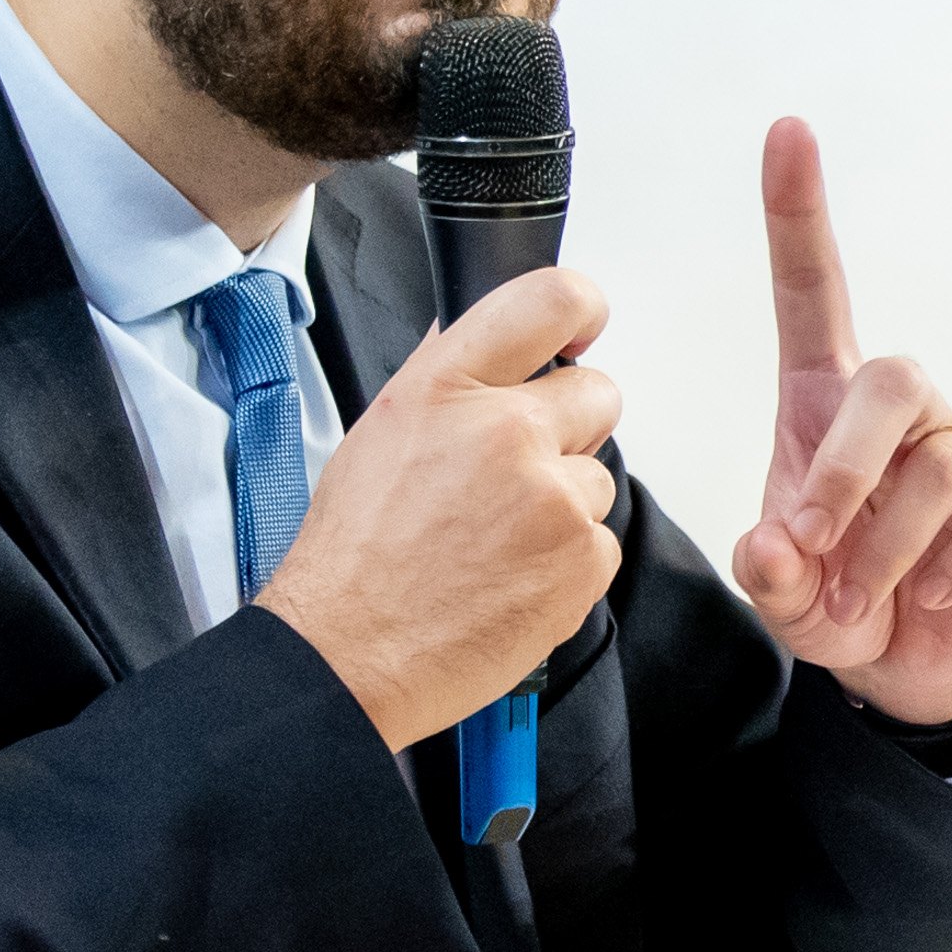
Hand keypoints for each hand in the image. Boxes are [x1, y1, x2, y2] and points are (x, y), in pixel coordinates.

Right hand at [252, 268, 628, 750]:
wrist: (350, 651)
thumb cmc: (355, 556)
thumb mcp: (381, 434)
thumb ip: (446, 383)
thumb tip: (489, 347)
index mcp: (448, 387)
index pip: (550, 300)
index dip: (581, 309)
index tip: (584, 325)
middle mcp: (506, 429)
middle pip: (598, 392)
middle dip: (571, 427)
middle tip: (518, 474)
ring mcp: (552, 495)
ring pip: (596, 478)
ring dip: (562, 505)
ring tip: (496, 542)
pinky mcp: (583, 557)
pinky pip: (601, 542)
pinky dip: (567, 562)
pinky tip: (511, 578)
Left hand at [730, 118, 951, 725]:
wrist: (906, 662)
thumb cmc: (836, 597)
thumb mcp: (782, 593)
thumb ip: (769, 571)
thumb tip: (776, 548)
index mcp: (824, 399)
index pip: (813, 289)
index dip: (800, 211)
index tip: (788, 130)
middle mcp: (903, 406)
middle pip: (893, 380)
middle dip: (844, 471)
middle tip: (813, 550)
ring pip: (940, 465)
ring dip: (892, 548)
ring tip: (868, 599)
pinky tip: (937, 592)